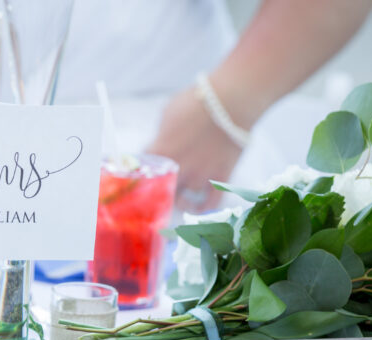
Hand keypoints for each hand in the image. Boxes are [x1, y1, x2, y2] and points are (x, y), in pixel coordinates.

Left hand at [148, 87, 241, 212]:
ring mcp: (199, 176)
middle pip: (160, 191)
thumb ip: (161, 135)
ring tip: (179, 195)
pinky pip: (210, 203)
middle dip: (157, 191)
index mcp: (159, 152)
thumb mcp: (168, 114)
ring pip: (183, 200)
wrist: (232, 101)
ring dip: (179, 198)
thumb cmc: (197, 101)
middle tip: (158, 190)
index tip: (140, 174)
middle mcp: (177, 170)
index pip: (140, 171)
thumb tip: (161, 143)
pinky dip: (203, 207)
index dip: (139, 173)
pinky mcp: (220, 178)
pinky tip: (198, 207)